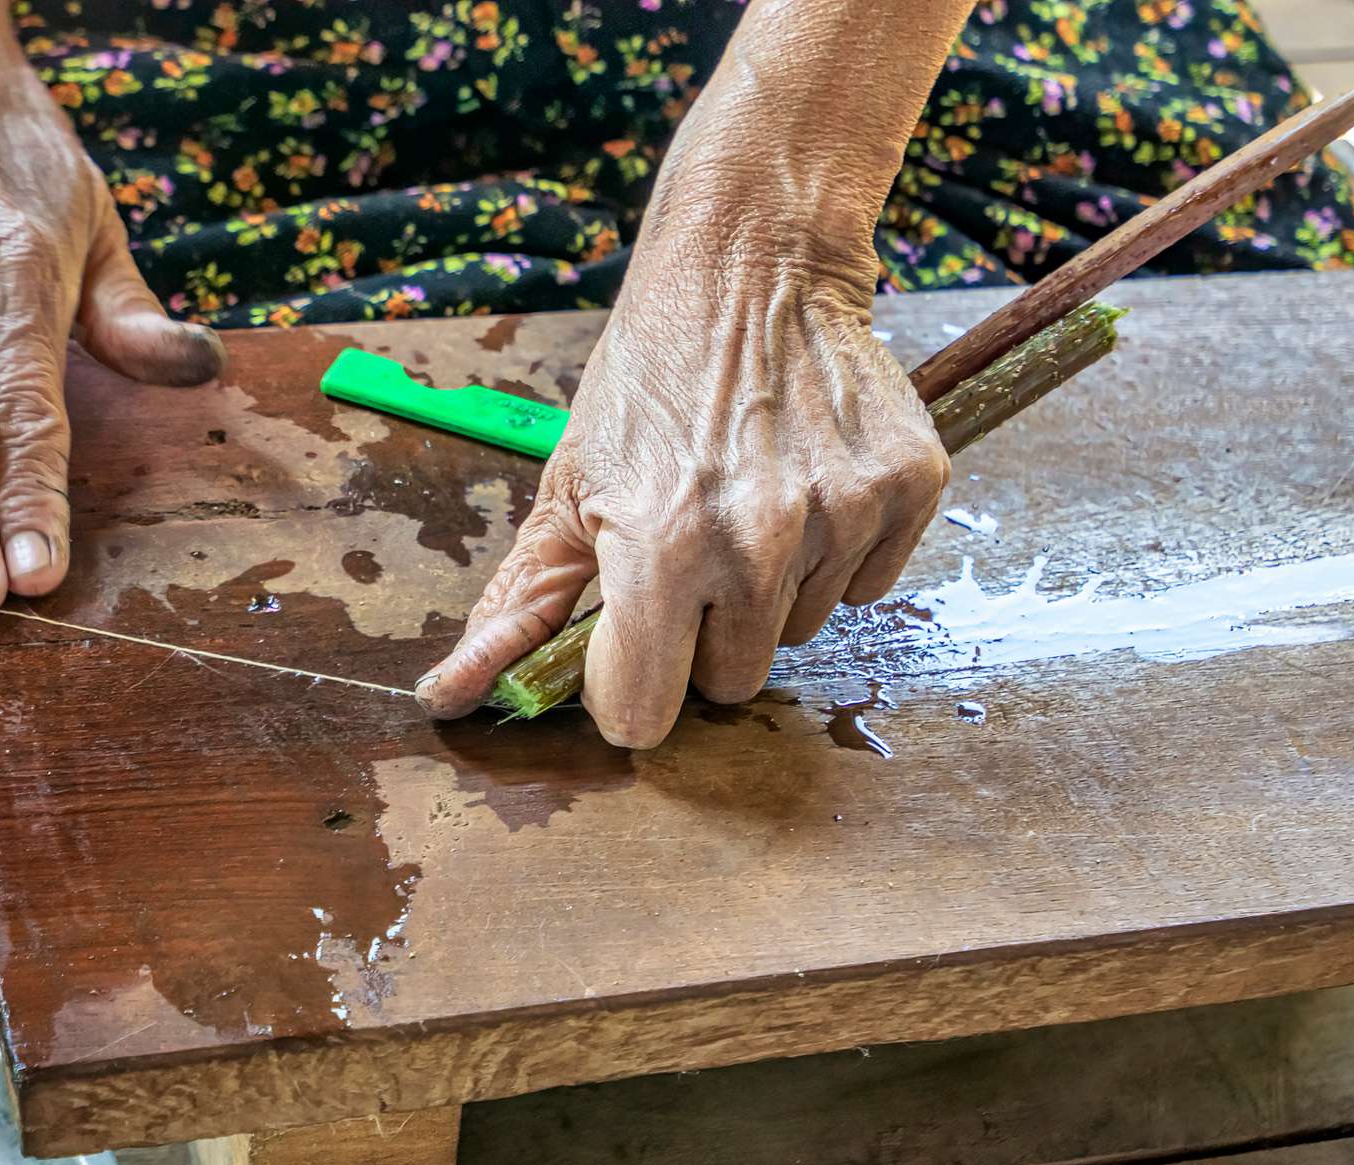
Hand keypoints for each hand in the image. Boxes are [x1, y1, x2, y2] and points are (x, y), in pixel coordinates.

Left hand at [415, 267, 947, 746]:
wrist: (749, 261)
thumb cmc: (646, 379)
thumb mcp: (566, 489)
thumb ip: (516, 608)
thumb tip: (447, 698)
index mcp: (658, 550)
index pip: (643, 714)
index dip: (626, 685)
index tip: (627, 639)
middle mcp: (755, 542)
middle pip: (730, 685)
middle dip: (703, 635)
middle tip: (693, 552)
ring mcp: (840, 515)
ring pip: (800, 634)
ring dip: (771, 591)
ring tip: (749, 504)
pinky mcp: (906, 489)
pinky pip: (868, 588)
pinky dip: (835, 554)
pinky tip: (804, 486)